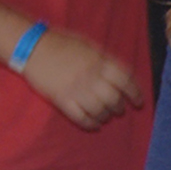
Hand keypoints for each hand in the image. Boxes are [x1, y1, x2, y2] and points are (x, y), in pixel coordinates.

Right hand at [20, 28, 142, 128]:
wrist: (32, 46)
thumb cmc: (62, 44)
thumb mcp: (89, 46)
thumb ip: (106, 60)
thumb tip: (122, 77)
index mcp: (99, 61)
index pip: (125, 80)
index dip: (135, 93)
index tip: (139, 102)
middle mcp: (90, 76)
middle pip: (114, 98)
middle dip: (119, 107)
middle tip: (119, 110)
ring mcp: (76, 89)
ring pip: (100, 110)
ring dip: (106, 116)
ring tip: (105, 116)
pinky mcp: (62, 100)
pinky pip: (81, 118)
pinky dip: (91, 124)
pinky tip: (94, 125)